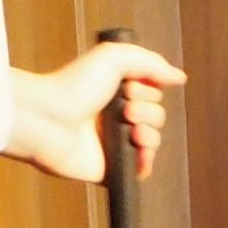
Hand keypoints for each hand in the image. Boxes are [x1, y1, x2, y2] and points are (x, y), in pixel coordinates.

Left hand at [7, 40, 187, 183]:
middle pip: (157, 116)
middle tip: (125, 109)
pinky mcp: (109, 167)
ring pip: (153, 141)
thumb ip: (151, 63)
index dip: (149, 90)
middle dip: (148, 111)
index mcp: (116, 92)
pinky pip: (140, 169)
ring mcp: (112, 143)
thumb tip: (180, 78)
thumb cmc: (73, 85)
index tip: (129, 87)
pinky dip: (145, 162)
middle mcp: (115, 117)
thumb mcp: (114, 57)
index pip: (153, 93)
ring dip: (150, 134)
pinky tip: (139, 153)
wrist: (48, 119)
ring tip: (130, 131)